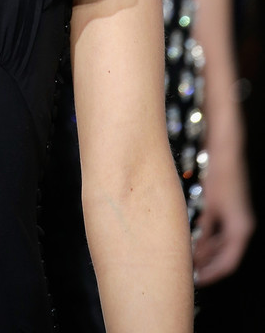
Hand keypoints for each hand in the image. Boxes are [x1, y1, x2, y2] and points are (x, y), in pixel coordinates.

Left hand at [192, 144, 254, 285]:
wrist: (225, 150)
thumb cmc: (217, 176)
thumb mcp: (206, 206)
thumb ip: (202, 231)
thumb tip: (193, 250)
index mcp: (240, 229)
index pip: (228, 263)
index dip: (212, 273)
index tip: (196, 280)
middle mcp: (242, 225)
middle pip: (226, 254)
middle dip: (208, 263)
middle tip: (189, 269)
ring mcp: (238, 216)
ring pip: (223, 242)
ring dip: (207, 250)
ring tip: (188, 255)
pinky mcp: (232, 208)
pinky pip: (221, 230)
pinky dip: (209, 236)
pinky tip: (193, 237)